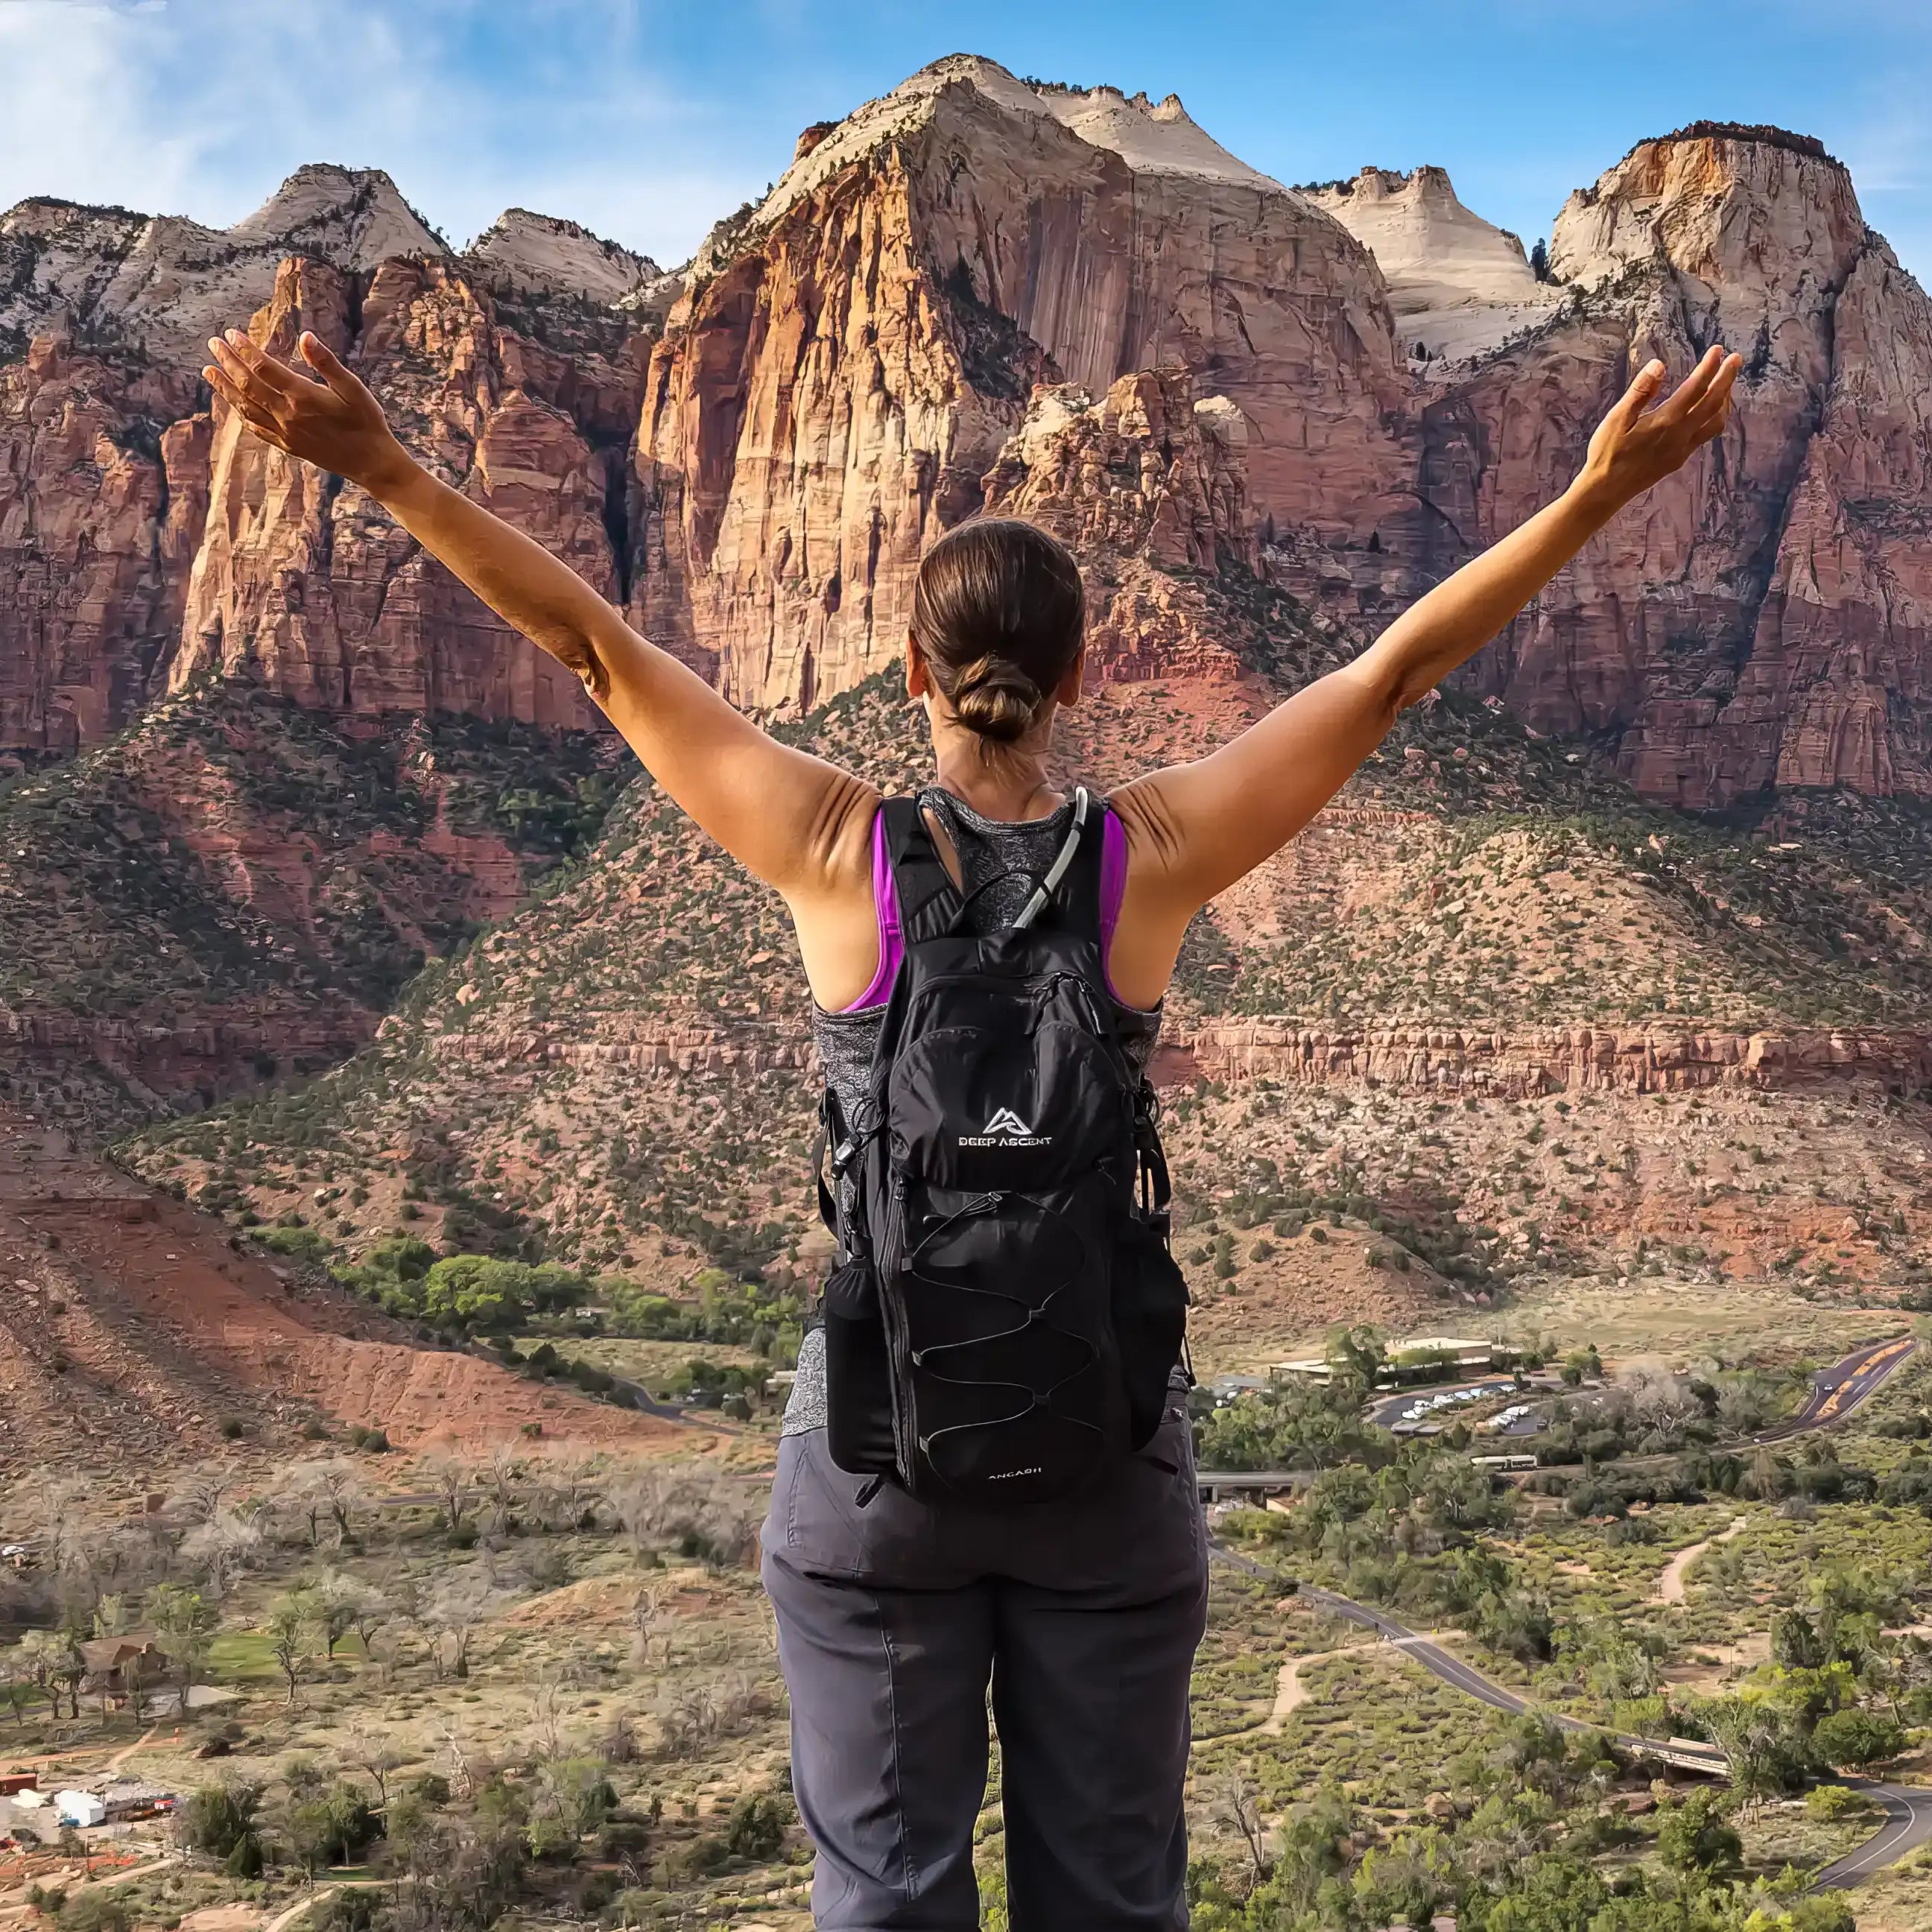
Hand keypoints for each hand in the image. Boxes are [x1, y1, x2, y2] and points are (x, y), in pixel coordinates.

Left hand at [202, 328, 415, 497]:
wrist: (372, 463)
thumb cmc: (368, 422)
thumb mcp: (354, 389)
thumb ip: (328, 363)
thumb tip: (305, 336)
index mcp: (304, 397)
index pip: (264, 368)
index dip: (246, 349)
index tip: (231, 333)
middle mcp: (288, 415)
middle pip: (248, 385)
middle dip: (228, 362)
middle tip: (214, 343)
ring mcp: (286, 433)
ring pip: (245, 407)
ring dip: (225, 388)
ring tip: (209, 371)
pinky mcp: (288, 445)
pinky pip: (256, 428)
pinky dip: (240, 413)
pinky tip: (232, 403)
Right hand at [1575, 345, 1742, 510]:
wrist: (1606, 490)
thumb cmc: (1607, 453)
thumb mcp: (1616, 419)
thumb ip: (1639, 391)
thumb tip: (1658, 364)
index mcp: (1665, 421)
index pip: (1695, 388)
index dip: (1709, 367)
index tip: (1718, 349)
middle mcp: (1680, 434)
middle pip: (1714, 402)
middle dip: (1727, 378)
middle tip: (1736, 359)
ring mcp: (1683, 449)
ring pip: (1716, 421)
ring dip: (1725, 399)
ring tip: (1725, 383)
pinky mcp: (1680, 459)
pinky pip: (1707, 434)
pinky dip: (1715, 417)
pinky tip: (1710, 411)